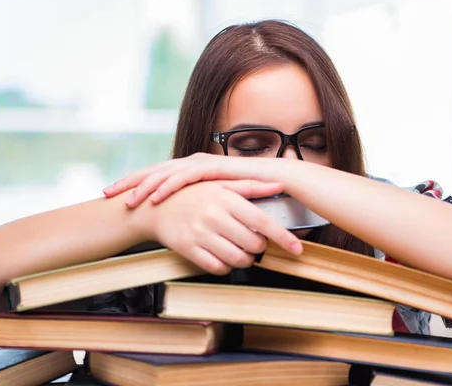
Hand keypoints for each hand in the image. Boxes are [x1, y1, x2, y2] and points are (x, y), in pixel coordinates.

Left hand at [103, 153, 283, 207]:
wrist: (273, 182)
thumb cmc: (245, 195)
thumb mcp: (215, 202)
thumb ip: (198, 205)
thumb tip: (183, 218)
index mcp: (189, 171)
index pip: (156, 176)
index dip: (134, 185)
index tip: (115, 196)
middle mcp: (191, 164)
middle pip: (153, 171)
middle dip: (129, 182)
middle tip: (107, 193)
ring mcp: (200, 164)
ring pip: (164, 173)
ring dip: (144, 186)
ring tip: (127, 200)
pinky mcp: (210, 168)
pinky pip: (184, 177)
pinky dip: (167, 186)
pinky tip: (154, 196)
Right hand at [146, 180, 302, 274]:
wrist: (154, 205)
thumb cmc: (192, 193)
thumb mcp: (220, 184)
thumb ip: (251, 186)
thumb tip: (279, 184)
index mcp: (225, 199)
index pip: (262, 221)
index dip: (283, 237)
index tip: (297, 248)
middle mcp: (214, 216)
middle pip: (252, 244)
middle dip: (259, 248)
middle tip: (255, 244)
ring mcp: (200, 234)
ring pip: (237, 259)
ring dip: (245, 260)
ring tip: (242, 252)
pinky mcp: (188, 249)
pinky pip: (216, 267)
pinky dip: (226, 267)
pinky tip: (224, 257)